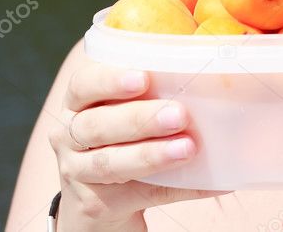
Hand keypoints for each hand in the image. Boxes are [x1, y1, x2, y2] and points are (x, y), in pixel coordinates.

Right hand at [48, 60, 226, 231]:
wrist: (97, 203)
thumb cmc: (118, 143)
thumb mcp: (121, 114)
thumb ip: (150, 95)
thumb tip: (214, 81)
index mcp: (76, 105)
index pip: (82, 85)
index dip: (109, 80)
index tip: (142, 77)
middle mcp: (68, 137)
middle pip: (97, 125)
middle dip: (139, 119)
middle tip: (178, 114)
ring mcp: (77, 173)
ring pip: (110, 163)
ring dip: (152, 155)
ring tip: (188, 148)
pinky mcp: (96, 205)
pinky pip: (140, 194)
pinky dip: (177, 188)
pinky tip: (208, 181)